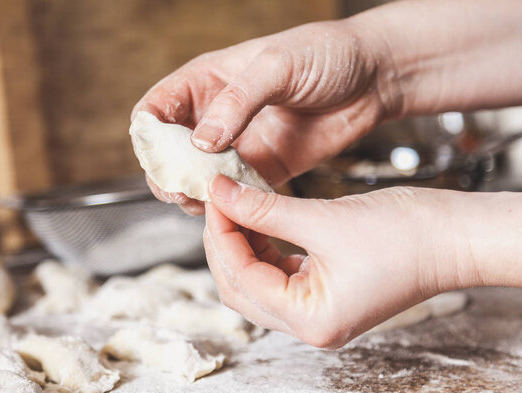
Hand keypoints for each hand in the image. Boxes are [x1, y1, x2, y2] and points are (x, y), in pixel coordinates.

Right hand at [133, 20, 397, 214]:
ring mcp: (239, 145)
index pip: (157, 109)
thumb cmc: (326, 54)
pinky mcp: (263, 169)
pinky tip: (232, 209)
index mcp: (207, 81)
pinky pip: (235, 192)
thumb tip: (201, 141)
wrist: (373, 78)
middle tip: (180, 190)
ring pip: (199, 177)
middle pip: (171, 151)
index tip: (157, 157)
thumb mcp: (277, 66)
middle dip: (168, 173)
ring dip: (194, 194)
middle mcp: (217, 115)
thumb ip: (237, 102)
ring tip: (203, 203)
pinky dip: (227, 205)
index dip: (148, 134)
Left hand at [203, 175, 484, 347]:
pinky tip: (257, 218)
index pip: (241, 278)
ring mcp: (317, 311)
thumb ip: (265, 209)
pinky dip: (263, 246)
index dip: (221, 233)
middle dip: (225, 242)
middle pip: (241, 287)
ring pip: (256, 280)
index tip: (215, 194)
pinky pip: (277, 273)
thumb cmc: (405, 234)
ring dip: (242, 243)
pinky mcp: (323, 293)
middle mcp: (310, 325)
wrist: (454, 236)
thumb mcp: (323, 219)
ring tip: (235, 204)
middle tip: (220, 200)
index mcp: (311, 320)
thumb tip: (222, 192)